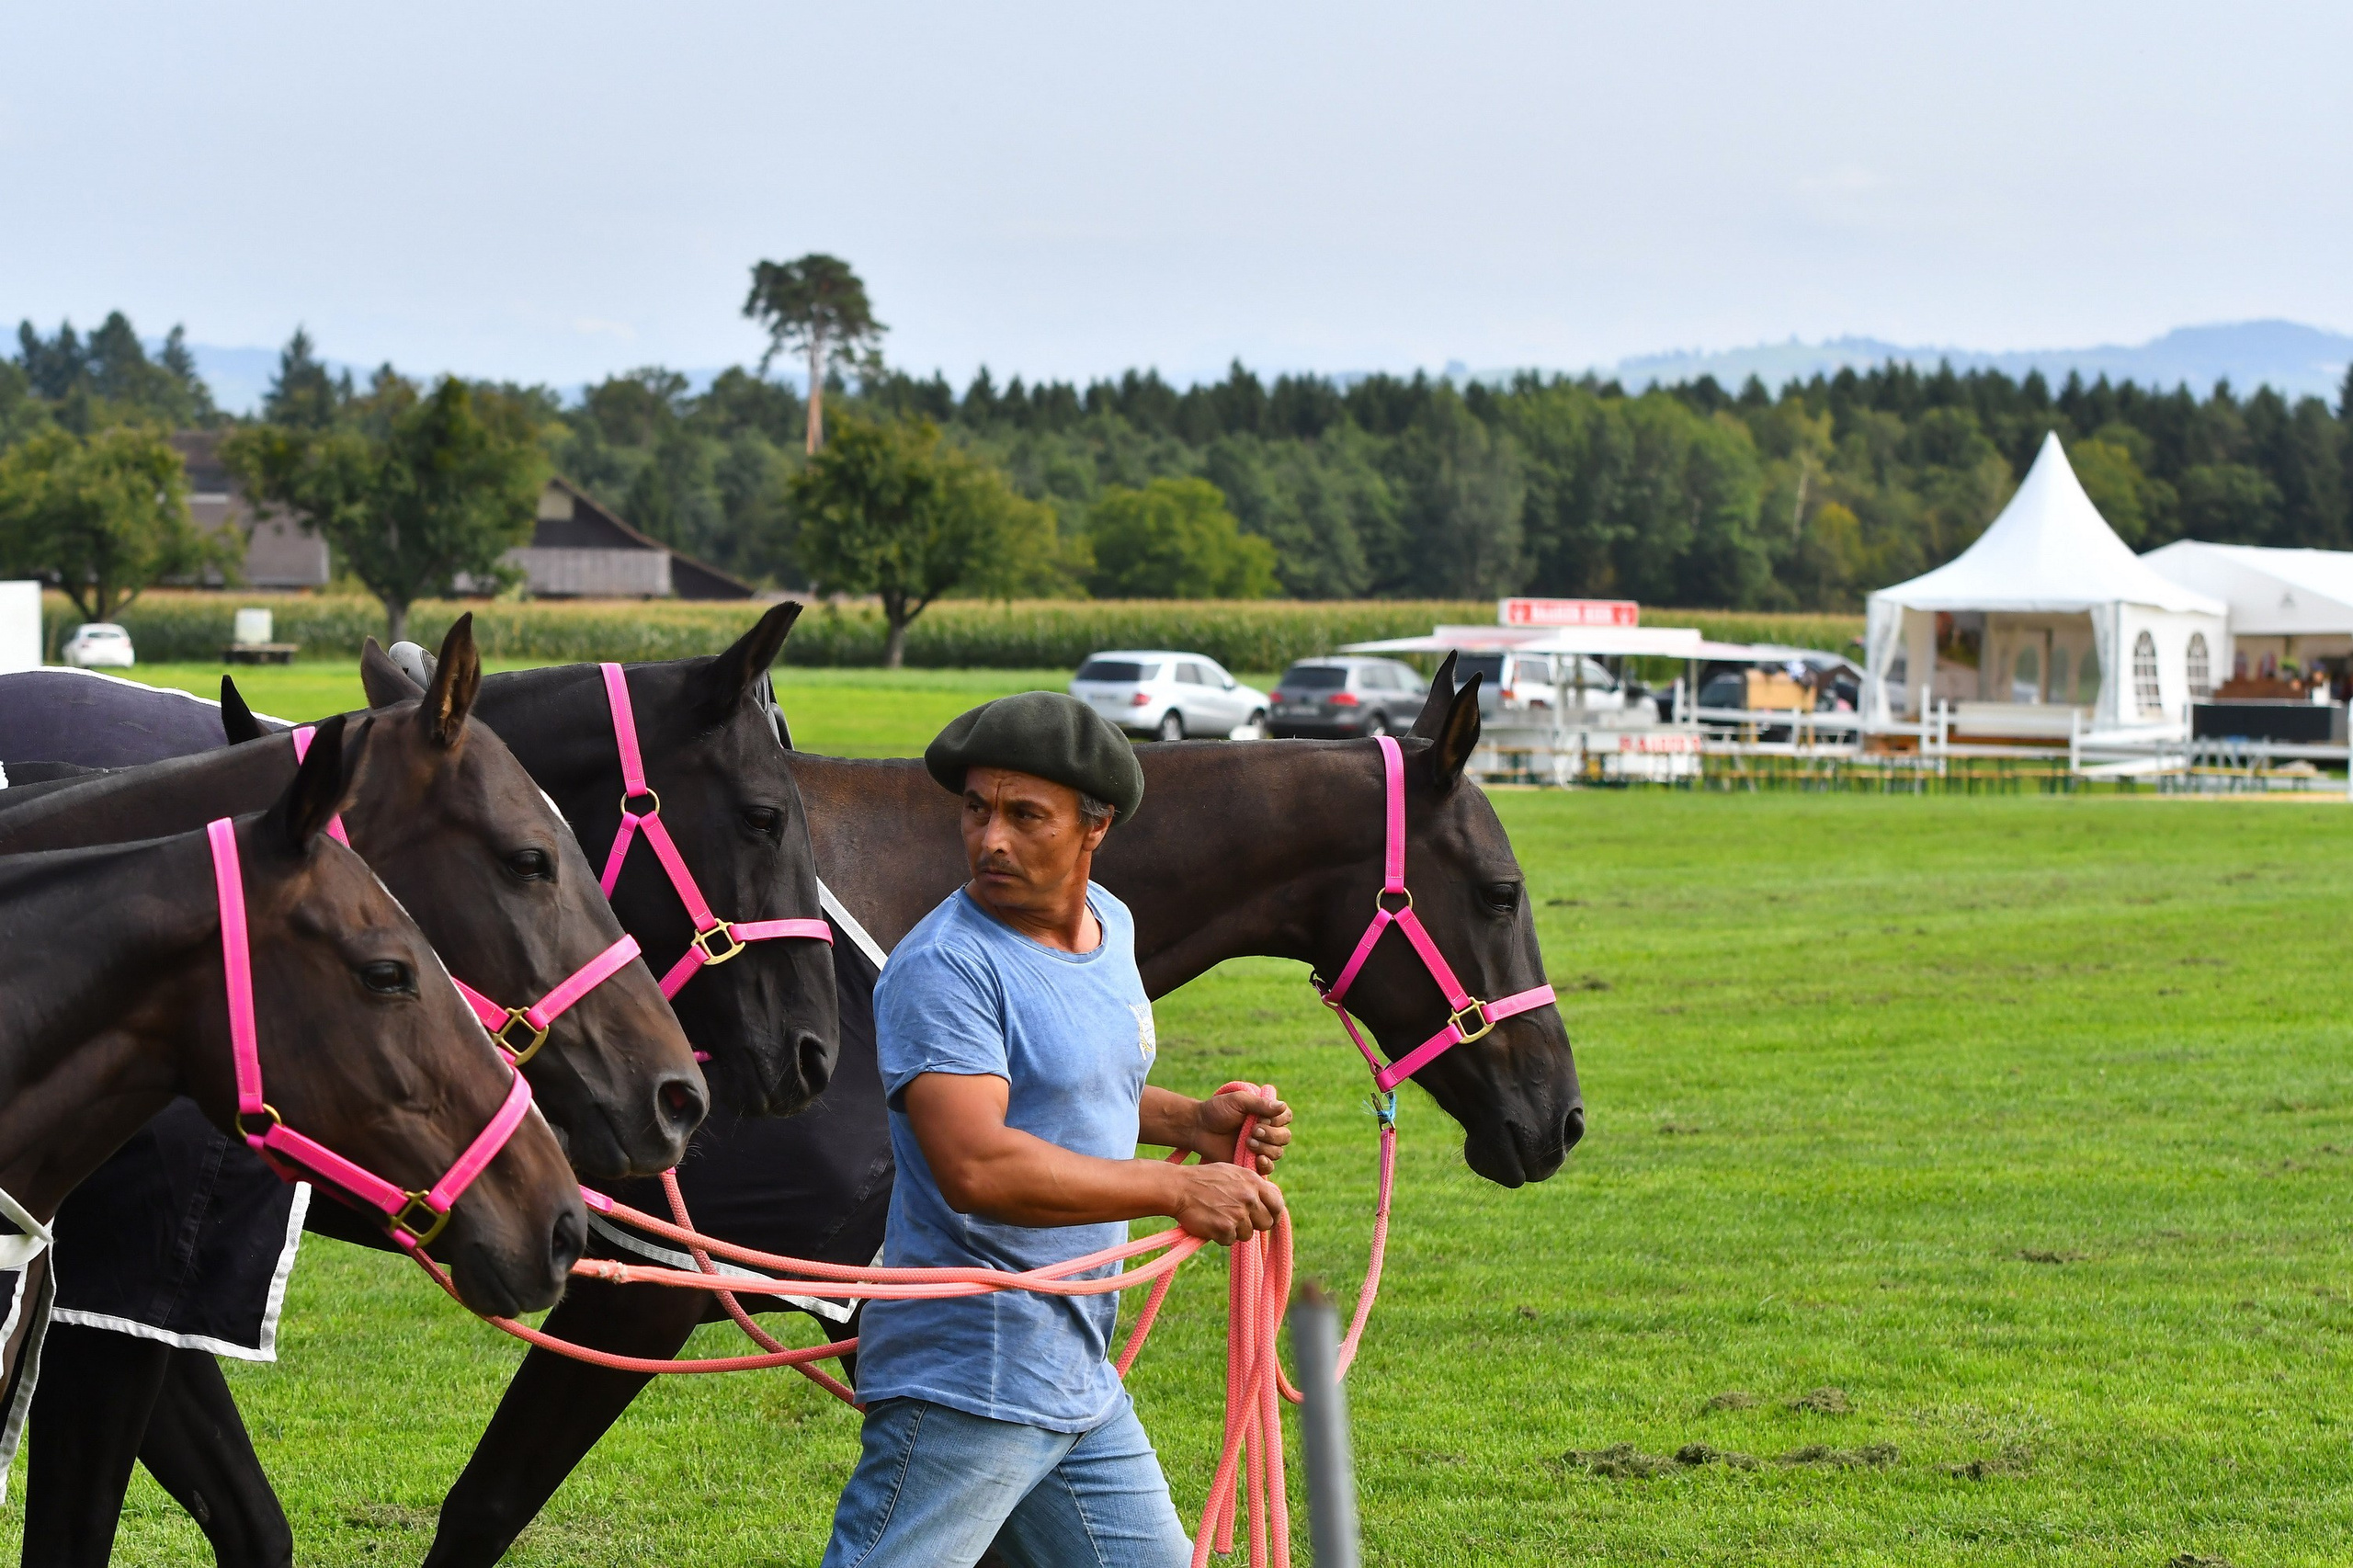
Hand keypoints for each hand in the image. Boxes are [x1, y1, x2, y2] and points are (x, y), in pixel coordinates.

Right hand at [1170, 1163, 1284, 1244]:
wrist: (1179, 1188)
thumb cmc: (1204, 1179)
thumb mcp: (1233, 1172)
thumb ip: (1253, 1185)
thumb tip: (1270, 1198)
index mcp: (1253, 1182)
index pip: (1278, 1205)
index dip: (1273, 1214)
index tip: (1267, 1217)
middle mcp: (1249, 1198)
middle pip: (1266, 1224)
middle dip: (1255, 1225)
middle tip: (1239, 1221)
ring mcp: (1238, 1215)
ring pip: (1248, 1234)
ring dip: (1235, 1230)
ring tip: (1219, 1217)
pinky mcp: (1225, 1229)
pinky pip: (1230, 1240)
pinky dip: (1221, 1236)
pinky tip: (1210, 1223)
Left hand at [1191, 1089, 1292, 1174]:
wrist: (1199, 1128)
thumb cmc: (1217, 1111)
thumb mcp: (1238, 1101)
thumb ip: (1260, 1104)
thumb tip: (1282, 1106)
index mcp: (1266, 1114)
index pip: (1286, 1117)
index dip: (1278, 1119)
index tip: (1261, 1117)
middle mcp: (1267, 1131)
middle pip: (1284, 1136)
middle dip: (1271, 1134)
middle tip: (1253, 1130)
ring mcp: (1260, 1148)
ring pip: (1278, 1152)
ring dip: (1266, 1147)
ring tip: (1247, 1142)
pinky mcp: (1251, 1163)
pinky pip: (1268, 1168)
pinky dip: (1266, 1164)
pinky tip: (1258, 1159)